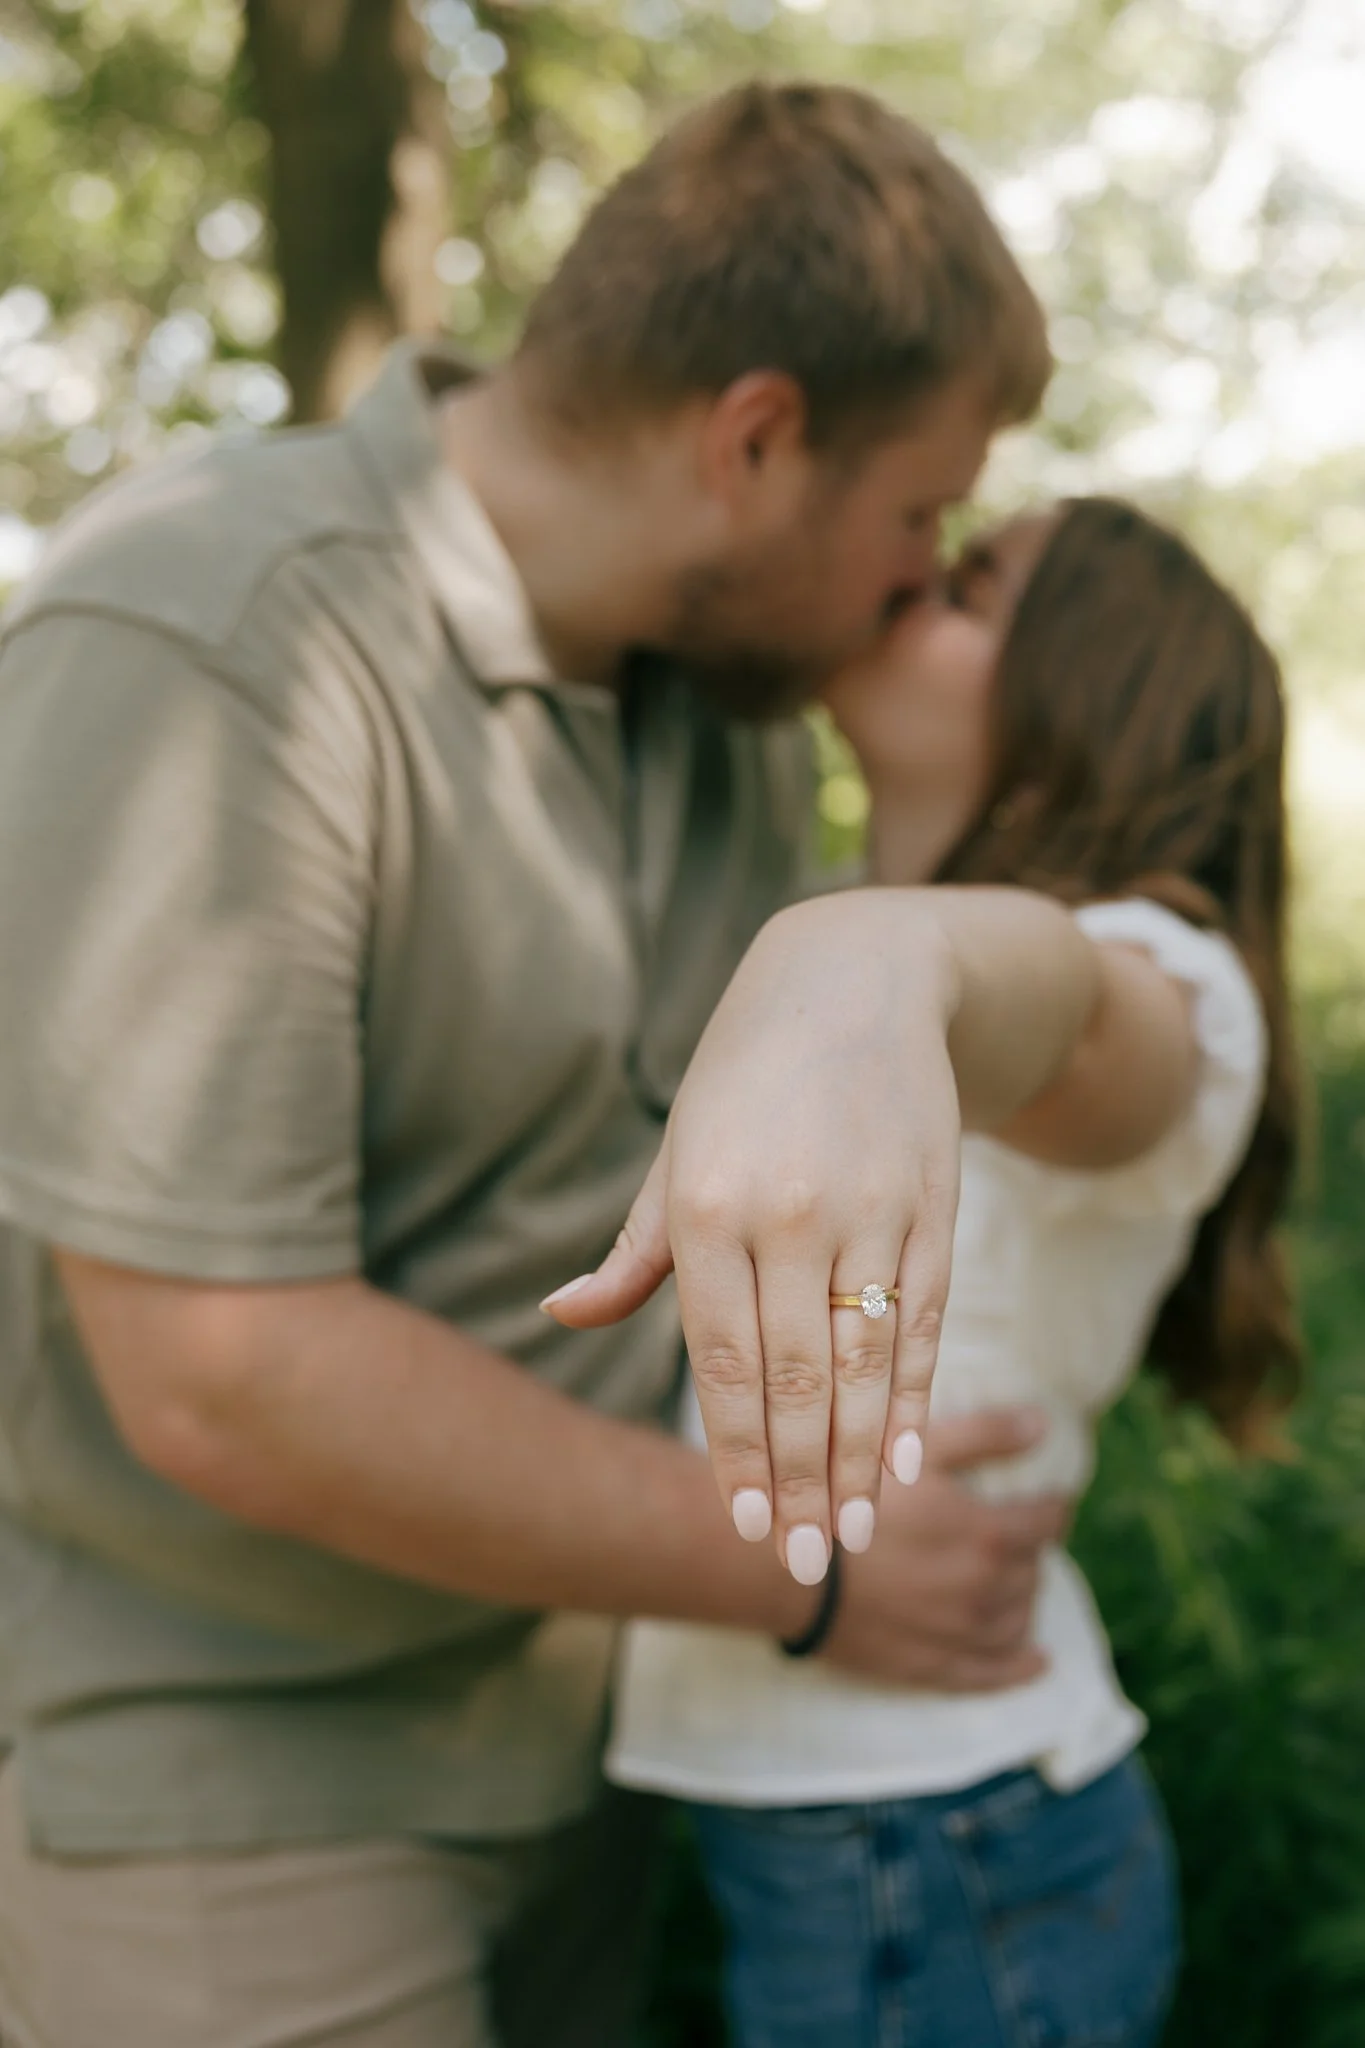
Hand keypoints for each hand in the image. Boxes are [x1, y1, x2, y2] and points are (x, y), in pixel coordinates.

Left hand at [544, 890, 962, 1579]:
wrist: (859, 980)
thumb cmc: (744, 1077)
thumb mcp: (676, 1153)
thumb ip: (634, 1252)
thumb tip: (561, 1313)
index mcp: (706, 1207)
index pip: (721, 1363)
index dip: (737, 1456)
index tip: (748, 1532)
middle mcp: (787, 1214)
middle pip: (796, 1379)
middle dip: (801, 1481)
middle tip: (808, 1565)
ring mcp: (868, 1210)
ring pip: (865, 1362)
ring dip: (860, 1459)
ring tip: (859, 1533)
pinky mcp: (931, 1205)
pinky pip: (923, 1320)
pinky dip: (917, 1395)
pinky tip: (908, 1457)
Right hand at [821, 1410, 1069, 1689]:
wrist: (790, 1568)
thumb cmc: (850, 1494)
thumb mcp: (916, 1449)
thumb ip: (985, 1435)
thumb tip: (1044, 1425)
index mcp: (986, 1531)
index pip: (1045, 1521)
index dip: (1052, 1507)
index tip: (1051, 1500)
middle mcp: (984, 1587)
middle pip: (1031, 1569)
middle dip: (1031, 1550)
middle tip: (1019, 1536)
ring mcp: (960, 1634)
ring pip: (1017, 1618)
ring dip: (1025, 1597)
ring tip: (1018, 1583)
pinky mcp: (931, 1667)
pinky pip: (991, 1673)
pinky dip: (1020, 1667)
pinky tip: (1037, 1660)